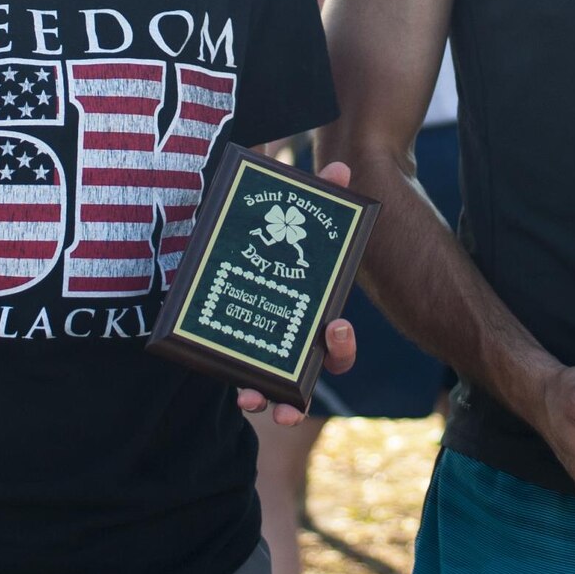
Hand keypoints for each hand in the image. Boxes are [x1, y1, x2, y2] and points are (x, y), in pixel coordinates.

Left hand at [237, 160, 356, 426]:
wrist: (233, 235)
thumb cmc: (272, 228)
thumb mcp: (292, 210)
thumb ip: (318, 192)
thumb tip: (339, 169)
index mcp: (314, 312)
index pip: (336, 344)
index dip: (341, 346)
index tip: (334, 327)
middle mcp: (294, 339)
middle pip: (309, 379)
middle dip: (303, 397)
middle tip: (296, 400)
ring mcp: (266, 350)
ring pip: (277, 390)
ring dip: (271, 404)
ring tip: (254, 403)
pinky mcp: (236, 350)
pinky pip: (245, 381)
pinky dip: (244, 391)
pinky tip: (236, 393)